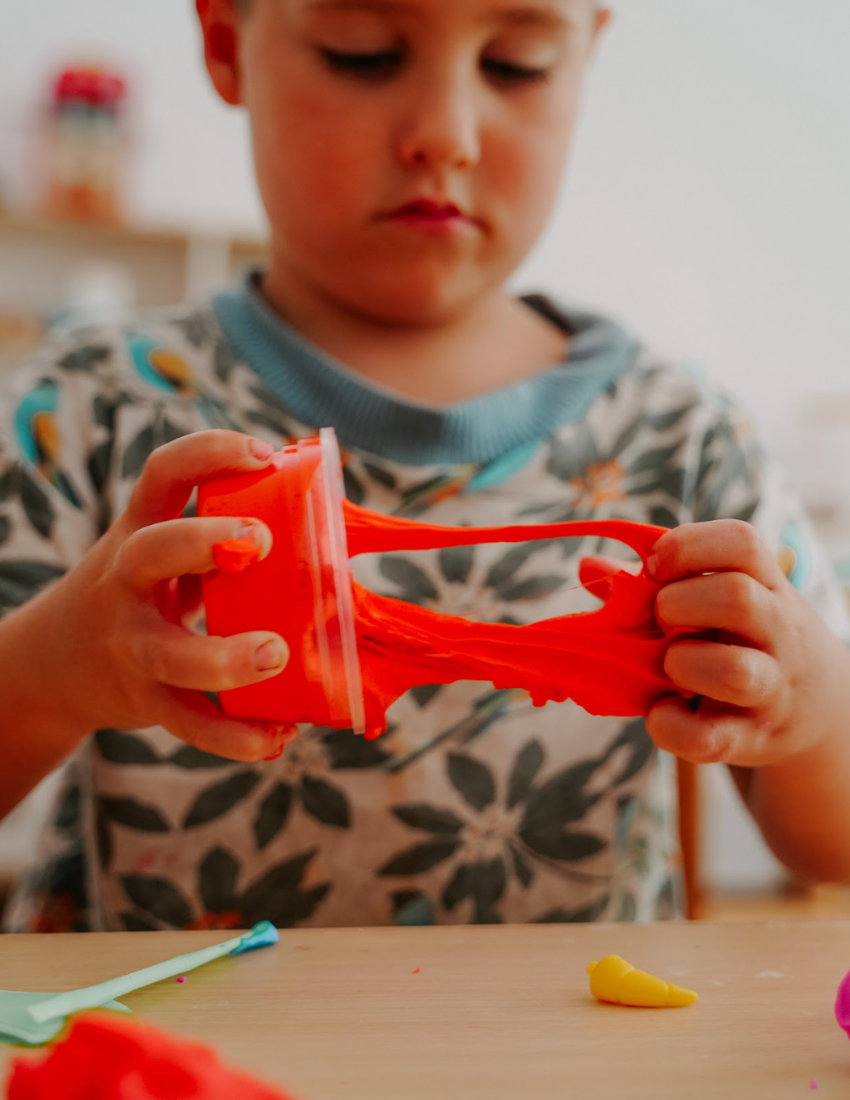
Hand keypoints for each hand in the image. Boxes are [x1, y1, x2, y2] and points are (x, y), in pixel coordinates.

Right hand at [36, 430, 293, 760]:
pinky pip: (188, 722)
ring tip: (275, 655)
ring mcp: (133, 644)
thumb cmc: (146, 591)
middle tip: (260, 542)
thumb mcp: (165, 551)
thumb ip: (225, 537)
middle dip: (202, 541)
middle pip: (150, 553)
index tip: (262, 453)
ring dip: (222, 657)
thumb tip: (338, 521)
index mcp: (142, 529)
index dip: (208, 454)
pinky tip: (277, 736)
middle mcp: (128, 581)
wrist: (58, 661)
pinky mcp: (146, 699)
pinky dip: (233, 735)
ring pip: (169, 653)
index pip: (163, 473)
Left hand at [645, 519, 845, 767]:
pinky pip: (710, 739)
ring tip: (668, 665)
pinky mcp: (755, 739)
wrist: (819, 706)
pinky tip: (662, 712)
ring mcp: (772, 688)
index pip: (742, 543)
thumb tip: (587, 566)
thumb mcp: (723, 600)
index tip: (655, 566)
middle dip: (678, 603)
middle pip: (738, 598)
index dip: (687, 546)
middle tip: (660, 617)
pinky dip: (672, 727)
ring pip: (734, 671)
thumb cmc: (746, 637)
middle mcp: (779, 632)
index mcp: (767, 585)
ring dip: (682, 663)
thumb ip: (656, 583)